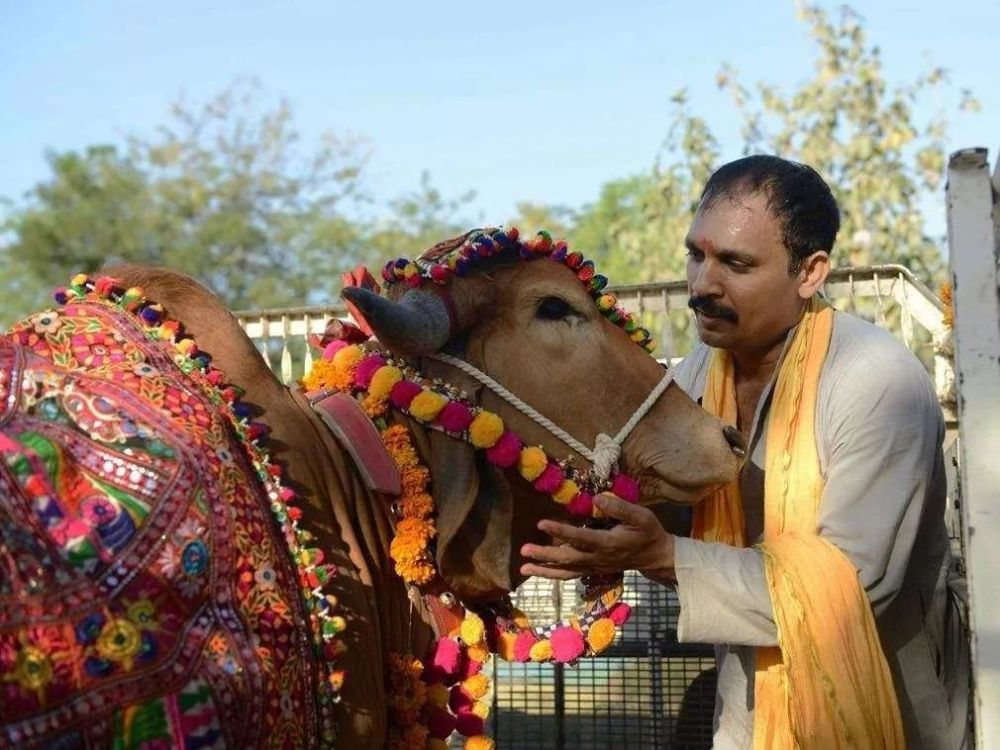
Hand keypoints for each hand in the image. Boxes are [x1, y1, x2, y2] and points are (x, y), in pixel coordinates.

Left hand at [519, 494, 675, 584]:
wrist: (654, 556)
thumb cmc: (647, 531)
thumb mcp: (641, 516)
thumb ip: (620, 507)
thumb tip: (597, 498)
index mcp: (609, 544)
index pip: (581, 538)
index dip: (561, 532)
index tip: (542, 524)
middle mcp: (598, 558)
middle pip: (568, 558)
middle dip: (545, 555)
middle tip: (524, 549)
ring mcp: (594, 567)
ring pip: (566, 571)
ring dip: (544, 570)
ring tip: (524, 567)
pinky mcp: (591, 569)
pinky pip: (570, 575)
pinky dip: (552, 575)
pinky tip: (536, 571)